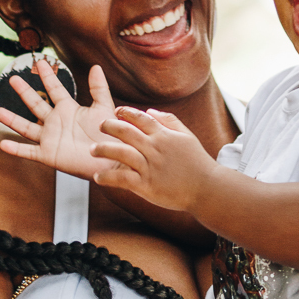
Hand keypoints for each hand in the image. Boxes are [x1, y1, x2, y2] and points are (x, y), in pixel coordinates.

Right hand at [0, 62, 114, 179]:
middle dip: (24, 92)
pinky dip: (16, 149)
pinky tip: (3, 144)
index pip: (55, 89)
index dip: (47, 75)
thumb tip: (95, 66)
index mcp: (69, 109)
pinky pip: (29, 152)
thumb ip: (99, 89)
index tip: (40, 62)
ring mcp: (51, 138)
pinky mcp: (49, 155)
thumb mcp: (104, 108)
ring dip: (12, 120)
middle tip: (13, 79)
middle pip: (36, 104)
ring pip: (27, 127)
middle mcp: (56, 122)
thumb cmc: (111, 135)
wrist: (114, 159)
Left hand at [89, 106, 212, 212]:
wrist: (206, 188)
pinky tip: (98, 178)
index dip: (126, 112)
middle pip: (127, 132)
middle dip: (110, 126)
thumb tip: (150, 111)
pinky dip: (108, 178)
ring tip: (92, 150)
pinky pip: (122, 179)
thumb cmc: (198, 162)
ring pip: (121, 153)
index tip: (116, 111)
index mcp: (164, 135)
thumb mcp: (187, 136)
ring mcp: (150, 166)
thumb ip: (169, 121)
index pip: (141, 118)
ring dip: (104, 150)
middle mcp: (155, 148)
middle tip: (99, 125)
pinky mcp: (146, 185)